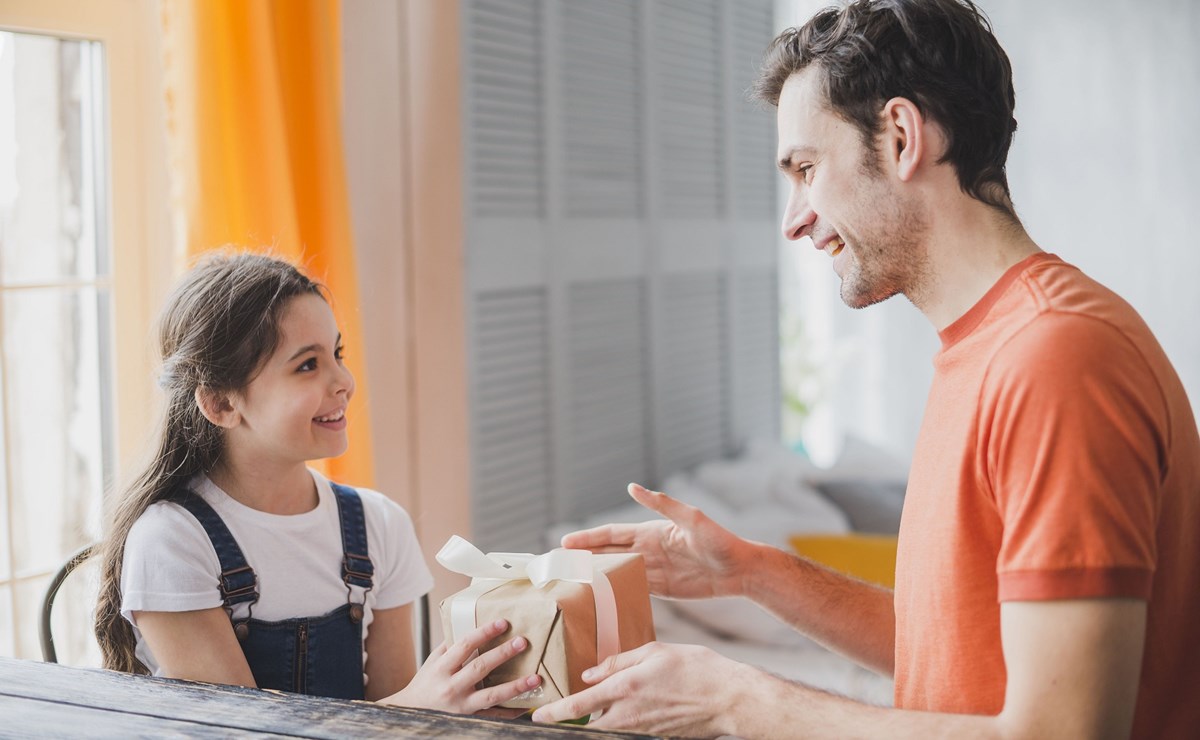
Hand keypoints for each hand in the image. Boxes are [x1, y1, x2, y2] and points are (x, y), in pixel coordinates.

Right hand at [380, 619, 540, 713]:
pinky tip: (528, 703)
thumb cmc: (425, 683)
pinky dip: (512, 711)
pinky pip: (494, 716)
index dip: (485, 632)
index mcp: (442, 668)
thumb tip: (473, 623)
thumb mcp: (433, 661)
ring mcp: (461, 706)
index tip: (503, 622)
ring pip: (492, 695)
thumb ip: (452, 645)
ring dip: (516, 686)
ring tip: (536, 678)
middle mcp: (451, 687)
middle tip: (523, 642)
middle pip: (480, 668)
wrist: (411, 713)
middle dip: (503, 654)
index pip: (465, 645)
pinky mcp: (470, 720)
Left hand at [530, 642, 746, 736]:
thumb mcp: (655, 652)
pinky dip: (619, 723)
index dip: (552, 712)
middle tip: (560, 711)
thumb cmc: (697, 669)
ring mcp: (641, 731)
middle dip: (572, 721)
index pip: (577, 707)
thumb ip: (618, 662)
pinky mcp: (654, 738)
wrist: (729, 700)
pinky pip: (627, 732)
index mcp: (624, 689)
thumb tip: (590, 673)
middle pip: (587, 725)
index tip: (536, 715)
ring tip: (596, 706)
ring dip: (597, 719)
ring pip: (607, 729)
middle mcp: (628, 715)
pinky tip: (627, 710)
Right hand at [561, 483, 749, 598]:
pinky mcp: (663, 588)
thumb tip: (632, 487)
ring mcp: (653, 570)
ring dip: (594, 576)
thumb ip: (662, 504)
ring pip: (616, 572)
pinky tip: (600, 598)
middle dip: (583, 557)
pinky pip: (633, 589)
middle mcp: (648, 550)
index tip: (566, 543)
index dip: (588, 539)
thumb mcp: (691, 519)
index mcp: (651, 532)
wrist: (741, 569)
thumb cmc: (719, 540)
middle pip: (608, 554)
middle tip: (557, 563)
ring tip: (571, 581)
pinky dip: (614, 592)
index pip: (611, 535)